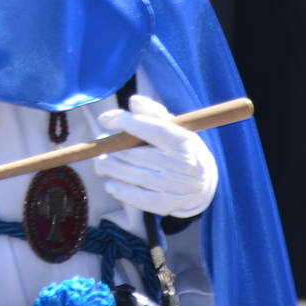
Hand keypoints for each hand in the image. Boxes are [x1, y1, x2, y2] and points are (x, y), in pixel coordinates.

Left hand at [94, 95, 217, 218]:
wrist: (204, 185)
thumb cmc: (182, 149)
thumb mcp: (175, 127)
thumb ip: (153, 112)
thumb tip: (134, 101)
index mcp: (183, 140)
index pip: (149, 128)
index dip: (124, 122)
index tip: (104, 120)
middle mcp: (181, 163)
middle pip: (135, 154)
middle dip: (112, 148)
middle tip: (101, 144)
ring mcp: (174, 186)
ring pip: (132, 175)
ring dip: (110, 169)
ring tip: (101, 163)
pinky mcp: (168, 204)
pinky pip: (138, 198)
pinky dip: (120, 191)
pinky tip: (110, 184)